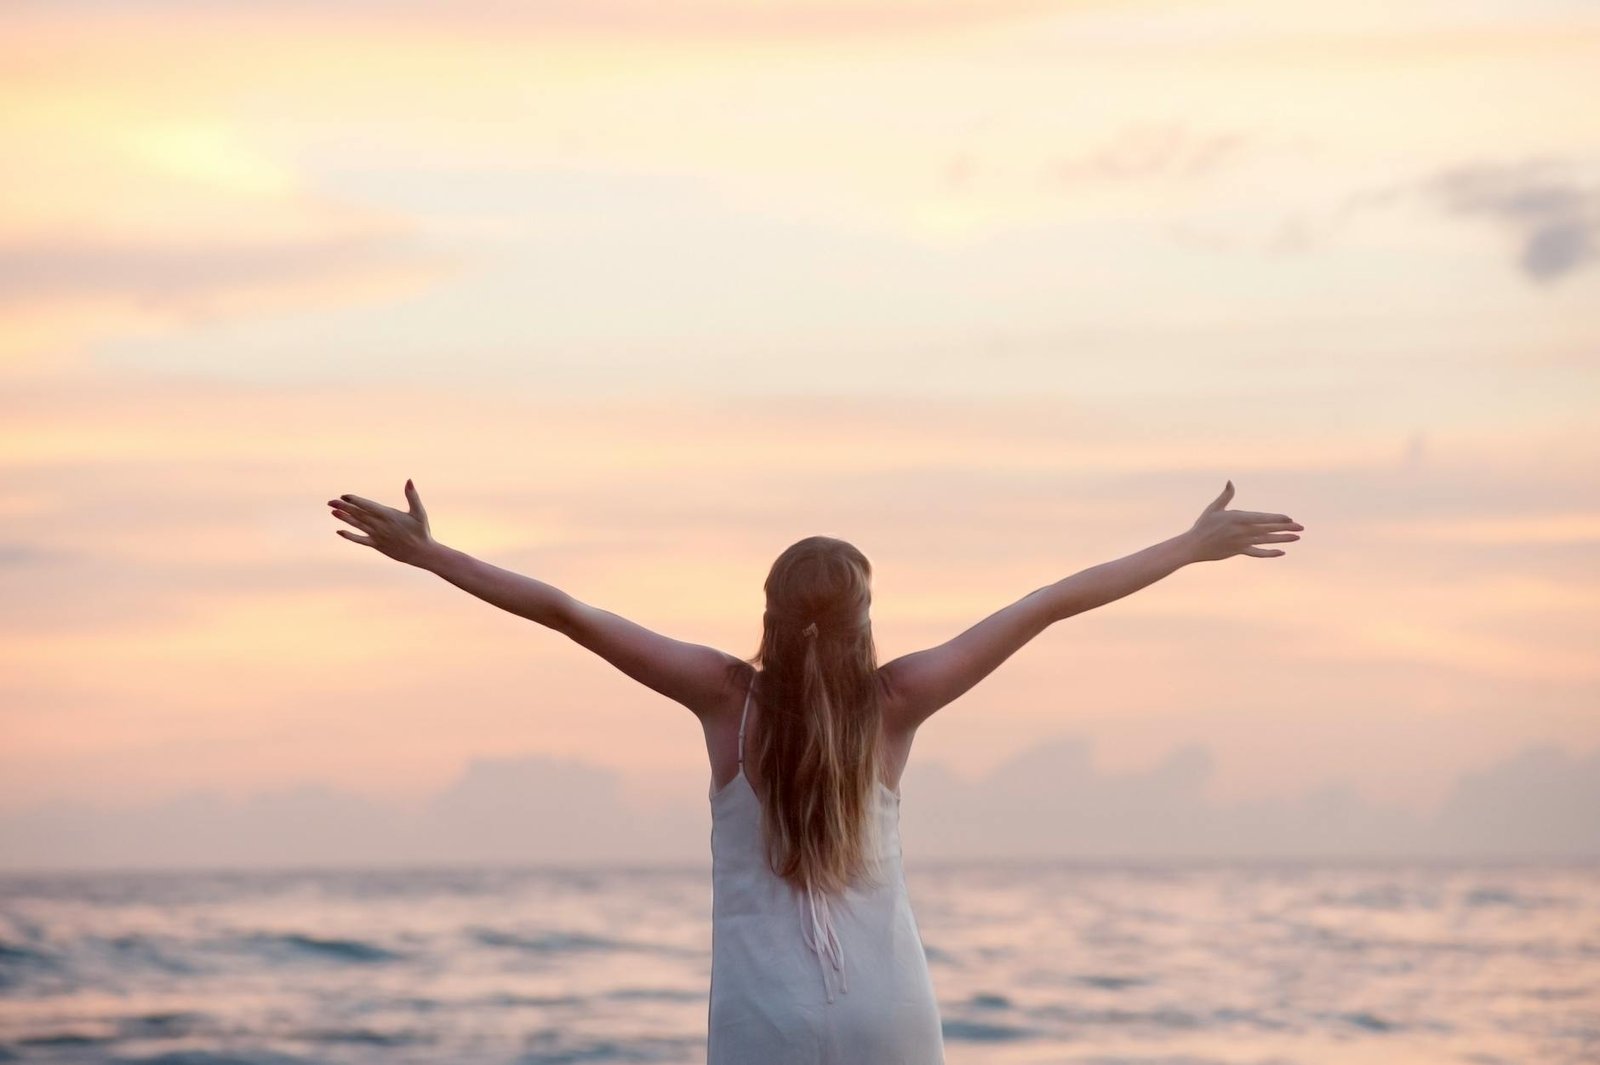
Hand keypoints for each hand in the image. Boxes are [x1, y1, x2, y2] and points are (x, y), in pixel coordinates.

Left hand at [328, 479, 436, 565]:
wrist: (421, 553)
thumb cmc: (421, 531)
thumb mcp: (419, 512)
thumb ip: (412, 496)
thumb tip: (409, 480)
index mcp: (389, 515)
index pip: (368, 506)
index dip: (356, 501)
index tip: (344, 495)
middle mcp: (380, 525)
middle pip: (359, 514)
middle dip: (344, 507)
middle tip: (331, 501)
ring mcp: (377, 536)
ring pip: (357, 525)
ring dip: (344, 518)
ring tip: (332, 511)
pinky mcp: (377, 545)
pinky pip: (360, 540)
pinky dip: (350, 536)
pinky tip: (339, 531)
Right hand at [1185, 480, 1302, 561]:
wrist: (1194, 546)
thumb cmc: (1203, 525)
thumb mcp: (1214, 508)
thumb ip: (1226, 495)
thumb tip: (1230, 482)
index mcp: (1237, 518)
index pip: (1261, 518)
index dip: (1277, 518)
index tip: (1289, 518)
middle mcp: (1242, 531)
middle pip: (1268, 529)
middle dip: (1285, 528)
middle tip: (1301, 527)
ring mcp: (1242, 542)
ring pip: (1266, 540)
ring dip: (1282, 539)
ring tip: (1297, 537)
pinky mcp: (1239, 551)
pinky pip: (1257, 553)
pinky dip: (1269, 553)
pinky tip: (1281, 552)